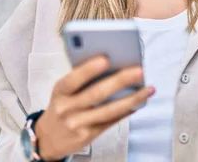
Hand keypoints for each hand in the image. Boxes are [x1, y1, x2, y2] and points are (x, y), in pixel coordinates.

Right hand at [34, 56, 154, 160]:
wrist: (48, 138)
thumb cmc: (62, 106)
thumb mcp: (63, 91)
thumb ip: (81, 80)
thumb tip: (112, 65)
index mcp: (60, 91)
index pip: (73, 79)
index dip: (88, 70)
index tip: (105, 59)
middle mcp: (67, 108)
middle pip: (96, 94)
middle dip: (120, 81)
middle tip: (139, 71)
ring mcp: (78, 123)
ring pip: (109, 110)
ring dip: (132, 98)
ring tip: (148, 89)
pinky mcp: (88, 135)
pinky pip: (111, 121)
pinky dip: (127, 111)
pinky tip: (139, 102)